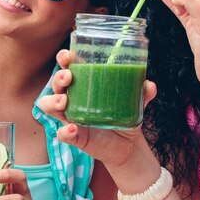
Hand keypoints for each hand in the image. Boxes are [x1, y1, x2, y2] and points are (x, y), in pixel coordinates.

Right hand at [39, 50, 156, 170]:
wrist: (128, 145)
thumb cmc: (124, 114)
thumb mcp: (135, 102)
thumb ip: (142, 93)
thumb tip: (150, 85)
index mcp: (84, 85)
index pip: (68, 67)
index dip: (64, 59)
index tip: (68, 55)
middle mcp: (73, 99)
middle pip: (55, 85)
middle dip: (58, 78)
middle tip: (68, 77)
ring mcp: (71, 118)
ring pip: (49, 106)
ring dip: (53, 101)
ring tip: (64, 101)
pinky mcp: (75, 137)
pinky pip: (63, 134)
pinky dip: (65, 132)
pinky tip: (73, 129)